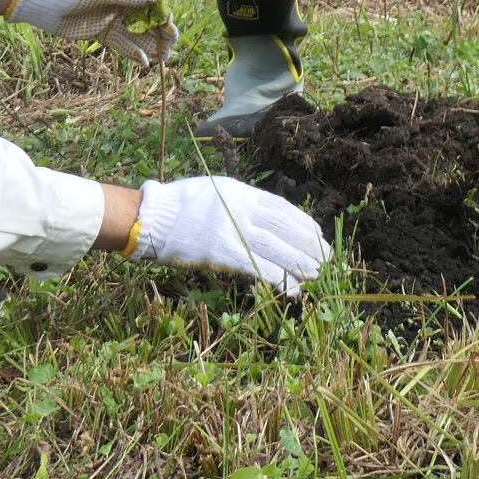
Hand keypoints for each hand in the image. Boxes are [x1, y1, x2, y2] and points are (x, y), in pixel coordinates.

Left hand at [11, 0, 178, 64]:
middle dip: (160, 31)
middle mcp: (120, 1)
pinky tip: (145, 62)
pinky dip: (132, 52)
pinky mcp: (102, 33)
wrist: (46, 3)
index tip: (168, 23)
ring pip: (136, 33)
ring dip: (150, 44)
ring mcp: (111, 18)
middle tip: (172, 44)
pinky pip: (121, 43)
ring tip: (165, 58)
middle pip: (145, 18)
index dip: (160, 11)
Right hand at [130, 177, 328, 294]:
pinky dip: (276, 276)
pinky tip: (290, 287)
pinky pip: (256, 265)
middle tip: (325, 260)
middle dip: (307, 246)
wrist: (152, 217)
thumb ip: (240, 204)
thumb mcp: (216, 192)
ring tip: (314, 275)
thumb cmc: (180, 206)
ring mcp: (232, 229)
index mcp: (242, 193)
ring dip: (298, 263)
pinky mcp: (221, 251)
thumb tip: (263, 220)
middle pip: (284, 228)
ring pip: (275, 248)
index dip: (303, 225)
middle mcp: (242, 208)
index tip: (318, 237)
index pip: (282, 209)